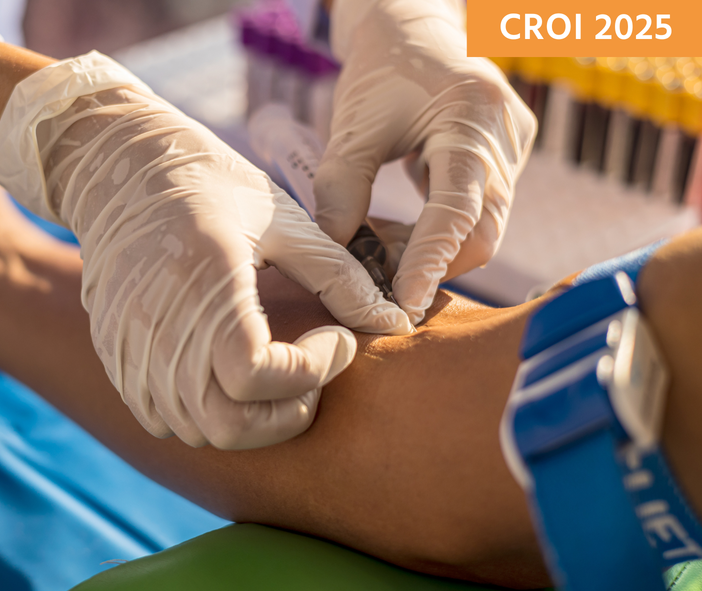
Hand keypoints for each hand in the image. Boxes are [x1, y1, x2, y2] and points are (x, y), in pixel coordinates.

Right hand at [0, 52, 412, 449]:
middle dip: (285, 414)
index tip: (337, 338)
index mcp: (206, 279)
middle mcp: (158, 322)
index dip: (311, 370)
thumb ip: (338, 276)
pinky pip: (159, 416)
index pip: (255, 374)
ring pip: (194, 429)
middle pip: (226, 424)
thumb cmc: (208, 183)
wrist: (117, 167)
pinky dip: (201, 414)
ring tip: (274, 374)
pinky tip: (226, 376)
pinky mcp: (113, 352)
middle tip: (312, 375)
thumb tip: (393, 322)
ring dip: (247, 418)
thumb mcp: (283, 218)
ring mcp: (128, 343)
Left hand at [314, 0, 536, 323]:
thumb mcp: (351, 127)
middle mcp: (503, 136)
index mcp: (470, 117)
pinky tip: (400, 230)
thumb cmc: (380, 70)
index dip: (433, 261)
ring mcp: (513, 149)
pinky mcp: (508, 159)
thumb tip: (337, 252)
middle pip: (483, 230)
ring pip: (481, 227)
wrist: (414, 30)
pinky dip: (438, 232)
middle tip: (380, 282)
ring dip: (431, 249)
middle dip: (433, 264)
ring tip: (378, 245)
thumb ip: (341, 189)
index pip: (458, 209)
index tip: (405, 301)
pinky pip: (479, 212)